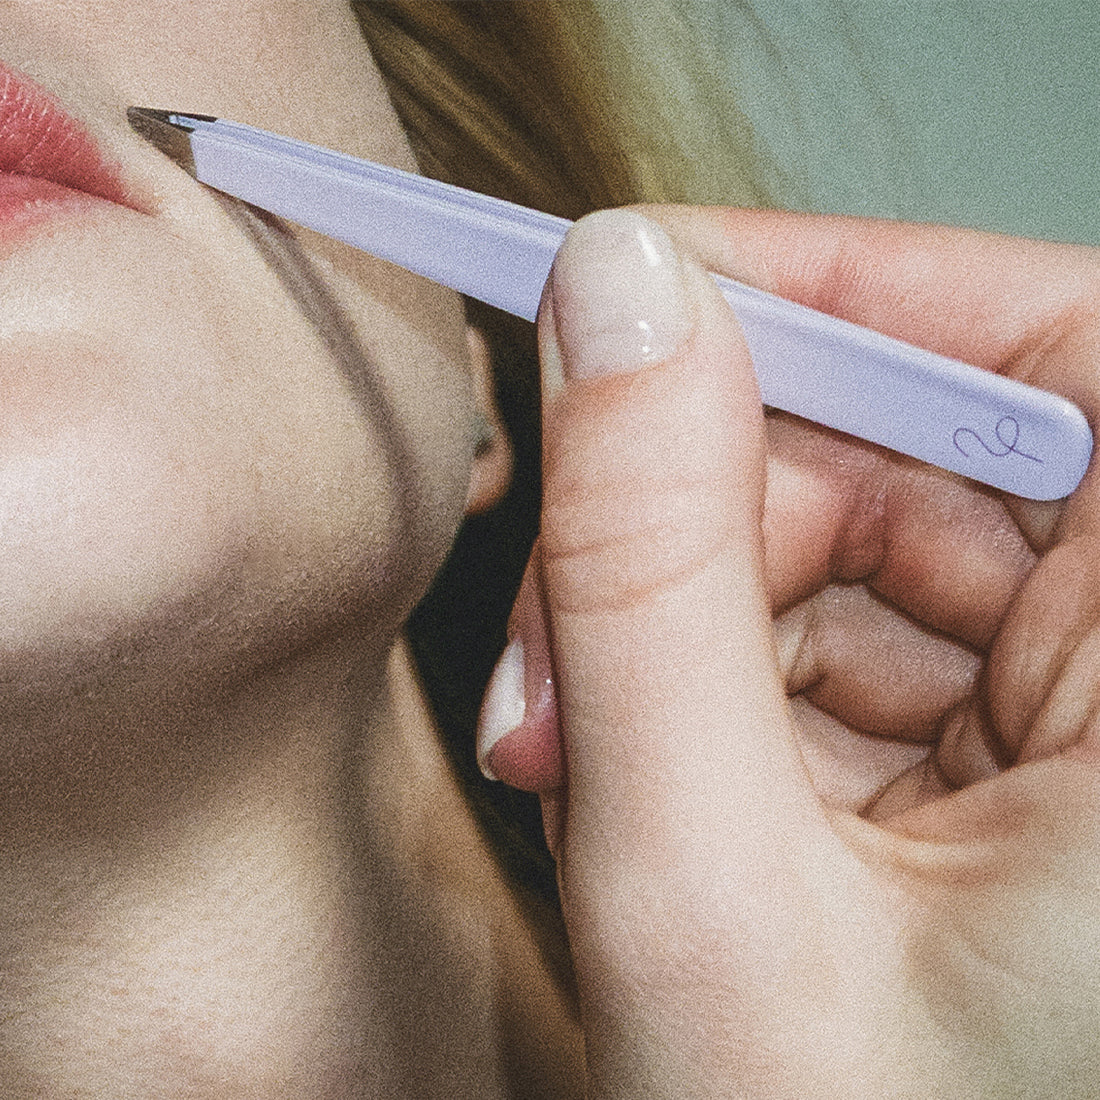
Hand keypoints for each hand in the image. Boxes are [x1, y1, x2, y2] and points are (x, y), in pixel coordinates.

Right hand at [477, 207, 1099, 1097]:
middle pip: (913, 453)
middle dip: (697, 517)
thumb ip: (641, 567)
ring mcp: (1095, 717)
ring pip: (853, 545)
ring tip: (577, 752)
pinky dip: (720, 682)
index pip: (1045, 347)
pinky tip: (650, 774)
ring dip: (682, 619)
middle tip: (553, 653)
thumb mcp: (705, 889)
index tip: (627, 287)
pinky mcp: (1017, 758)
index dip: (826, 290)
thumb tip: (611, 298)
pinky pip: (843, 636)